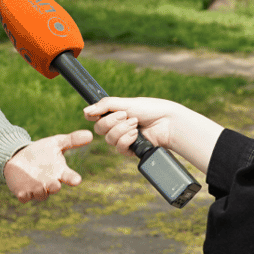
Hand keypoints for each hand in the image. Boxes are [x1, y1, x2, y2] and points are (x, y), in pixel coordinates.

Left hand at [3, 130, 92, 201]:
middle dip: (54, 187)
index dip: (73, 179)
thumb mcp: (56, 143)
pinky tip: (22, 193)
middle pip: (54, 188)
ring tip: (39, 186)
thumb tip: (90, 134)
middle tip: (56, 185)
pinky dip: (24, 196)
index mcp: (60, 172)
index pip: (69, 177)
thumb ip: (72, 140)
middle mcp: (50, 183)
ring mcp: (37, 189)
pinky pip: (24, 197)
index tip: (77, 180)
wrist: (20, 158)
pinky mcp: (23, 192)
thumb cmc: (42, 151)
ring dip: (40, 191)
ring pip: (40, 194)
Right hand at [84, 97, 221, 174]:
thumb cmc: (150, 109)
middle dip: (112, 122)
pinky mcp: (131, 150)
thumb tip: (86, 111)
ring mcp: (123, 139)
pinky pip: (119, 148)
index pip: (95, 117)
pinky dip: (127, 139)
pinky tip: (136, 134)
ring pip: (109, 139)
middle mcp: (117, 126)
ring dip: (122, 130)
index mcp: (115, 113)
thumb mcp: (126, 103)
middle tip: (126, 115)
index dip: (94, 116)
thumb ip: (105, 106)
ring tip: (136, 124)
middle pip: (99, 129)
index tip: (97, 113)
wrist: (168, 122)